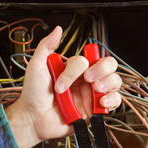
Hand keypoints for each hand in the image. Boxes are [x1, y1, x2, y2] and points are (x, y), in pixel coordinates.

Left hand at [5, 26, 122, 147]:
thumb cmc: (33, 94)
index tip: (63, 81)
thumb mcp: (36, 66)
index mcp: (75, 70)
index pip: (88, 59)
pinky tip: (101, 102)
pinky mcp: (96, 110)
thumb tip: (57, 29)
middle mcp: (86, 81)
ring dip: (108, 83)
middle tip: (88, 80)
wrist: (33, 119)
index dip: (78, 68)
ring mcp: (92, 95)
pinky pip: (115, 102)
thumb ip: (46, 46)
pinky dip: (113, 100)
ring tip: (96, 90)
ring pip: (115, 81)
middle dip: (102, 70)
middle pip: (109, 65)